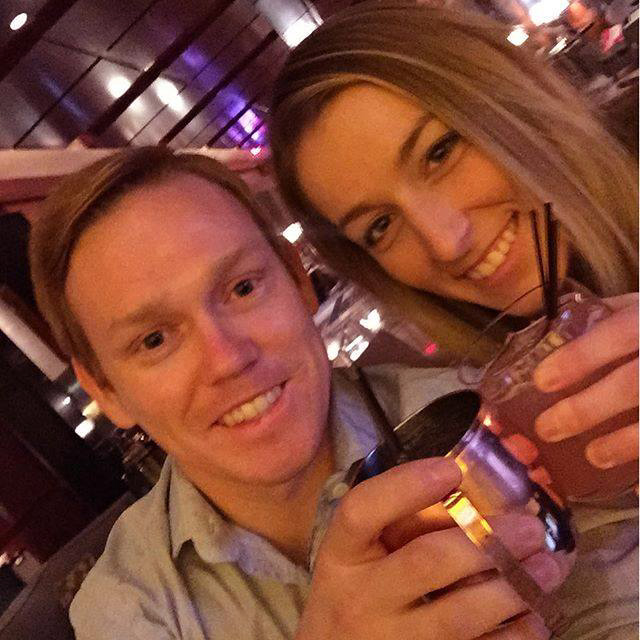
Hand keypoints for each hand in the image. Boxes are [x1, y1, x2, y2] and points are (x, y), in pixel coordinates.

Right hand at [296, 458, 565, 639]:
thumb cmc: (354, 594)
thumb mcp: (356, 555)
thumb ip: (394, 521)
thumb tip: (467, 483)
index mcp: (342, 553)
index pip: (362, 510)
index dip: (406, 485)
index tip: (452, 469)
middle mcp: (361, 597)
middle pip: (426, 562)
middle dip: (487, 541)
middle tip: (531, 528)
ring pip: (459, 616)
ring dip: (513, 588)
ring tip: (549, 566)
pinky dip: (516, 635)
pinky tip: (538, 614)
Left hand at [533, 293, 637, 471]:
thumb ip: (613, 314)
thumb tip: (557, 330)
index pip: (620, 332)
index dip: (581, 357)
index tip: (542, 381)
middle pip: (633, 384)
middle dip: (586, 409)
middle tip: (547, 428)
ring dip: (626, 444)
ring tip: (594, 456)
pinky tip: (639, 491)